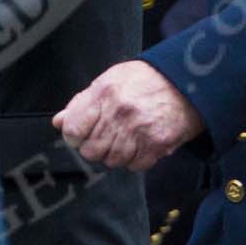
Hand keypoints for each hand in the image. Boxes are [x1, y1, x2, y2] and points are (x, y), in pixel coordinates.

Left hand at [53, 61, 202, 171]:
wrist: (186, 81)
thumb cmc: (145, 79)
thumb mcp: (109, 80)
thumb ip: (82, 102)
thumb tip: (59, 121)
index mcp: (104, 93)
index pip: (73, 129)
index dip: (74, 135)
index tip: (79, 134)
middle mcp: (120, 113)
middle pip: (91, 150)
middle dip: (94, 147)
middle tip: (105, 136)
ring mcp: (139, 130)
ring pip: (112, 161)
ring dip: (115, 154)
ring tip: (123, 139)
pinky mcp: (157, 144)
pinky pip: (135, 165)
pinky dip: (135, 159)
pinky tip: (139, 144)